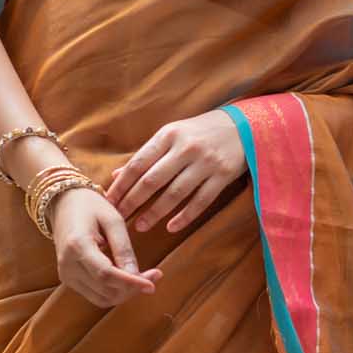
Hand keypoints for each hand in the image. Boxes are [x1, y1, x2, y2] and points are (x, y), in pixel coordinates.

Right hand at [48, 185, 163, 307]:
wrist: (64, 204)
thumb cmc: (90, 206)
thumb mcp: (112, 219)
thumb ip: (124, 248)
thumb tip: (137, 276)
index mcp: (77, 245)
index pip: (106, 274)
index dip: (131, 283)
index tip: (151, 284)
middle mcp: (67, 265)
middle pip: (105, 290)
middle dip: (132, 288)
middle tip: (154, 275)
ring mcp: (66, 275)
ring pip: (102, 298)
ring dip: (125, 293)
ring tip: (143, 278)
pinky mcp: (69, 280)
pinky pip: (96, 295)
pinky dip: (114, 292)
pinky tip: (127, 280)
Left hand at [104, 111, 246, 232]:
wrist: (243, 125)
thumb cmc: (200, 131)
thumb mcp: (172, 134)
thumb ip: (147, 154)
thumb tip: (117, 174)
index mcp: (169, 134)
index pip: (138, 163)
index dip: (121, 184)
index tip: (108, 201)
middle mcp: (185, 148)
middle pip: (152, 181)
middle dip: (133, 202)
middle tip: (119, 217)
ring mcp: (206, 163)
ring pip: (175, 194)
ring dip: (155, 213)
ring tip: (140, 226)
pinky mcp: (223, 176)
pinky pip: (200, 202)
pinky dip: (184, 217)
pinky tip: (170, 227)